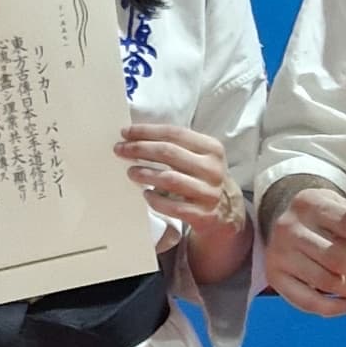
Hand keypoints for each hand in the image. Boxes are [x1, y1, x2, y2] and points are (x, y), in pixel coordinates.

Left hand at [116, 121, 242, 241]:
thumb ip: (175, 145)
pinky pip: (172, 206)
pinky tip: (146, 195)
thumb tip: (135, 136)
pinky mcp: (203, 215)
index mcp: (212, 148)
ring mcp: (209, 193)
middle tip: (120, 150)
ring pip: (169, 179)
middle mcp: (212, 169)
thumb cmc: (202, 177)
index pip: (174, 133)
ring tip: (131, 172)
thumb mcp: (199, 156)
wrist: (225, 211)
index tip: (125, 133)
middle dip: (140, 149)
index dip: (147, 131)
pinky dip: (155, 200)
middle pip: (169, 152)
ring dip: (145, 173)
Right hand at [262, 179, 345, 312]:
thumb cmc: (325, 217)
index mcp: (313, 203)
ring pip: (322, 280)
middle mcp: (291, 227)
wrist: (285, 221)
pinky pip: (306, 300)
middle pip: (335, 255)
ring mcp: (279, 253)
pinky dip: (333, 307)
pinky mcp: (274, 276)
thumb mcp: (339, 208)